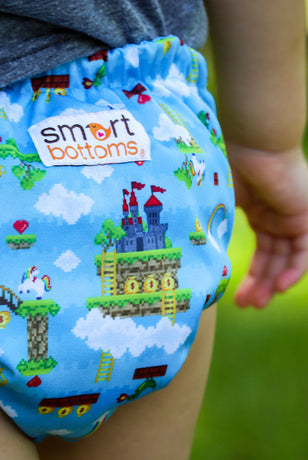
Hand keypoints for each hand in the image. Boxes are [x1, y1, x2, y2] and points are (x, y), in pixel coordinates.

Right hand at [227, 143, 307, 307]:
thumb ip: (215, 231)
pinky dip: (293, 271)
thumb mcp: (218, 209)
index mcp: (260, 214)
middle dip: (259, 285)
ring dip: (272, 283)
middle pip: (273, 260)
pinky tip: (278, 288)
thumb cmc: (225, 169)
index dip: (249, 276)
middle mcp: (278, 219)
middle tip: (246, 306)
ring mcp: (293, 218)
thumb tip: (198, 257)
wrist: (248, 144)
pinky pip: (303, 251)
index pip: (261, 253)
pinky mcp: (305, 216)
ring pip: (287, 259)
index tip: (234, 296)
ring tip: (256, 305)